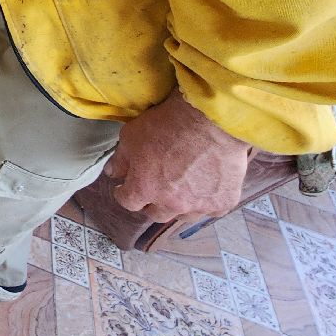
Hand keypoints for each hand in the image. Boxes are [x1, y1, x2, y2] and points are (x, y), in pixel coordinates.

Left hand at [104, 89, 249, 221]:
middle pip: (155, 214)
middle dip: (150, 202)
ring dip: (178, 205)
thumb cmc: (167, 124)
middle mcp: (171, 204)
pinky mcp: (223, 203)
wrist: (211, 120)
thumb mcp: (131, 136)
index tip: (124, 188)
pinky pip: (211, 210)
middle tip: (153, 188)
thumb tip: (112, 173)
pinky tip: (205, 188)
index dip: (124, 194)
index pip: (128, 202)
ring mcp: (199, 206)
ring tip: (180, 189)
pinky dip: (205, 201)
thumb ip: (120, 159)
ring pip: (183, 215)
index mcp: (144, 189)